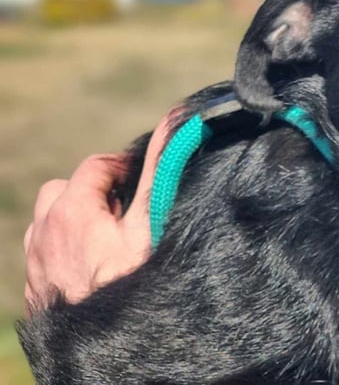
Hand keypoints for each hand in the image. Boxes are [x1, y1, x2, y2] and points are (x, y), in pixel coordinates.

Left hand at [23, 116, 171, 312]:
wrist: (118, 349)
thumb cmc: (136, 281)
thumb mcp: (151, 223)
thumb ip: (157, 169)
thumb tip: (171, 122)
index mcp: (70, 210)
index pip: (95, 165)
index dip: (124, 167)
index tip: (144, 180)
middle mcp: (43, 233)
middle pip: (61, 190)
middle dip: (91, 192)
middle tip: (124, 211)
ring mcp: (35, 266)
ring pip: (47, 222)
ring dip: (74, 220)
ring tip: (108, 239)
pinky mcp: (36, 292)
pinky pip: (43, 256)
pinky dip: (64, 249)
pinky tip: (93, 267)